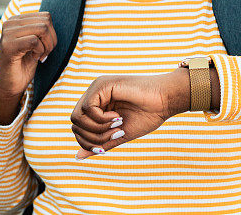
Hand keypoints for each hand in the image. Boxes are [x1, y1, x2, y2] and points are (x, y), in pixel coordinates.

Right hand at [0, 12, 56, 123]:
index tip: (45, 47)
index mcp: (16, 20)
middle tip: (44, 53)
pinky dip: (40, 51)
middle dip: (51, 40)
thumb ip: (40, 29)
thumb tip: (51, 19)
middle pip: (46, 21)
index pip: (46, 16)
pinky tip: (34, 58)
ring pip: (42, 29)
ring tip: (40, 55)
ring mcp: (7, 33)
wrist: (10, 85)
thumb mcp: (35, 42)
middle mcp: (10, 23)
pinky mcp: (7, 46)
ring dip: (47, 46)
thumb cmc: (24, 64)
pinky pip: (34, 41)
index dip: (52, 33)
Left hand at [71, 70, 188, 159]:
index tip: (109, 143)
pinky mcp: (102, 84)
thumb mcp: (119, 135)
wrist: (165, 100)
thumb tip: (77, 156)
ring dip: (98, 129)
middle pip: (75, 124)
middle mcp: (94, 95)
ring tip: (118, 126)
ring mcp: (96, 88)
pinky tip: (118, 117)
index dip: (89, 142)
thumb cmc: (148, 115)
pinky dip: (101, 119)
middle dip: (93, 137)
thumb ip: (100, 143)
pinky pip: (87, 108)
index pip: (78, 128)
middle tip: (115, 134)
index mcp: (97, 106)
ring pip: (77, 117)